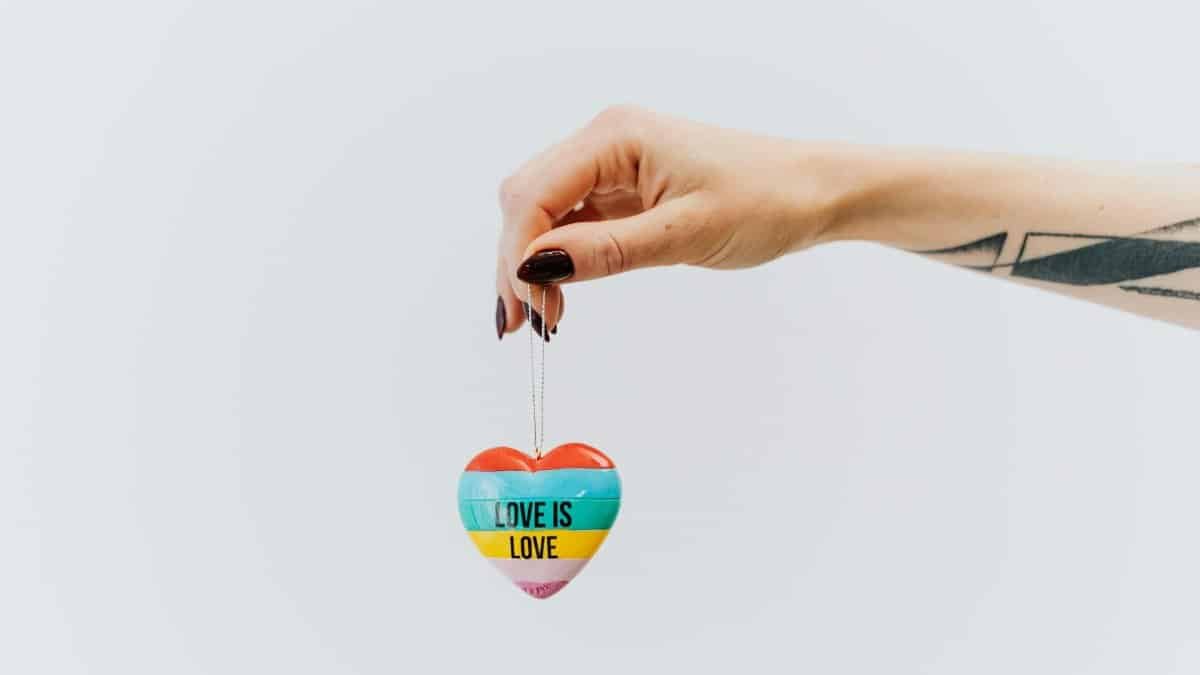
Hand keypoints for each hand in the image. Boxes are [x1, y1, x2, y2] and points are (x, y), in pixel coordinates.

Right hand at [494, 106, 842, 337]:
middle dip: (516, 261)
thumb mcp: (685, 234)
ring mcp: (612, 164)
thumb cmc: (765, 201)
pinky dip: (559, 258)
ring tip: (540, 319)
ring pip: (542, 212)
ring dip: (533, 263)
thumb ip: (606, 251)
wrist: (814, 193)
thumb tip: (535, 268)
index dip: (519, 253)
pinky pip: (571, 222)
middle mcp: (605, 142)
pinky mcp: (623, 189)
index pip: (535, 194)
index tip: (525, 309)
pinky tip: (559, 293)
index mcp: (616, 136)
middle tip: (526, 326)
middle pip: (526, 199)